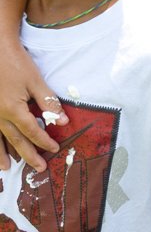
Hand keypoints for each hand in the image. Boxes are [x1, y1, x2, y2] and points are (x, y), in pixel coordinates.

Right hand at [0, 45, 65, 171]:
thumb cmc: (16, 63)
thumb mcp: (36, 81)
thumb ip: (49, 102)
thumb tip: (63, 121)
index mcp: (13, 110)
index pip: (33, 131)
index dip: (45, 141)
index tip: (55, 149)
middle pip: (15, 140)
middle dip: (28, 155)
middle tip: (39, 168)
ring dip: (2, 154)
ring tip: (7, 168)